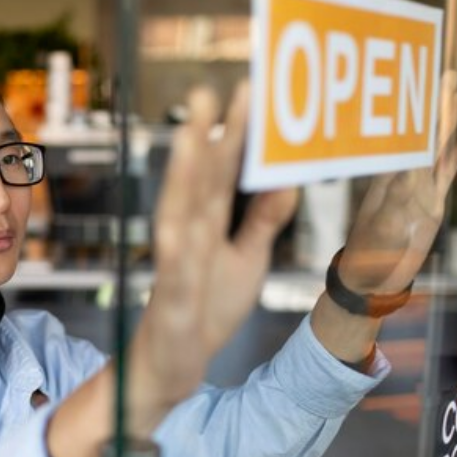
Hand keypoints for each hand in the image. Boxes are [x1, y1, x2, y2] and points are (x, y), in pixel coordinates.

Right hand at [128, 84, 297, 421]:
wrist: (177, 365)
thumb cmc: (207, 308)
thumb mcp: (247, 258)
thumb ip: (262, 219)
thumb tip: (284, 177)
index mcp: (208, 225)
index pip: (222, 172)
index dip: (234, 134)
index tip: (247, 93)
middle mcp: (188, 236)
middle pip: (197, 181)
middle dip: (203, 136)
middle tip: (208, 91)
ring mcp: (176, 266)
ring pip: (178, 214)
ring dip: (182, 176)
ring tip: (188, 137)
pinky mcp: (172, 300)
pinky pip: (174, 271)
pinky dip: (175, 247)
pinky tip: (177, 224)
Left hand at [338, 71, 456, 293]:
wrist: (371, 284)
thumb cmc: (367, 260)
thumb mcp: (380, 233)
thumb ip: (393, 207)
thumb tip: (405, 178)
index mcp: (388, 183)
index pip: (406, 140)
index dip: (415, 114)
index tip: (421, 84)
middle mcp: (404, 183)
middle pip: (423, 138)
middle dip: (434, 108)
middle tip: (444, 75)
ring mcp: (418, 194)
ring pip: (435, 153)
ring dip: (445, 126)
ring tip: (455, 96)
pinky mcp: (429, 209)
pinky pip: (443, 179)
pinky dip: (451, 161)